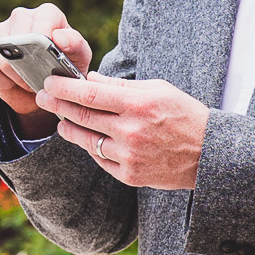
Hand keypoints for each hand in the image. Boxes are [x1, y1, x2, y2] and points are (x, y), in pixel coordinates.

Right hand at [0, 5, 93, 138]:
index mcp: (47, 13)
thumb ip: (75, 44)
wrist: (45, 86)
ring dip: (16, 76)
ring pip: (1, 55)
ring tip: (28, 82)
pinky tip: (10, 83)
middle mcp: (21, 16)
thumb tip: (58, 36)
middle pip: (17, 37)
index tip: (49, 62)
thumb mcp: (79, 58)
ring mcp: (0, 31)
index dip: (44, 42)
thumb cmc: (65, 67)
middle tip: (40, 79)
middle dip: (29, 66)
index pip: (42, 20)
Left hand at [37, 75, 207, 189]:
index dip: (64, 88)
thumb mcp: (158, 90)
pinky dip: (90, 147)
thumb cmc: (185, 115)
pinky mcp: (130, 175)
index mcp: (138, 104)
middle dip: (58, 104)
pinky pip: (100, 159)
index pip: (90, 94)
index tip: (50, 82)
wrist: (210, 155)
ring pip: (86, 140)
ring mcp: (129, 155)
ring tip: (60, 119)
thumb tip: (90, 79)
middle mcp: (131, 131)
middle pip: (82, 116)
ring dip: (68, 128)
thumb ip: (121, 86)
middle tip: (43, 97)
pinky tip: (86, 138)